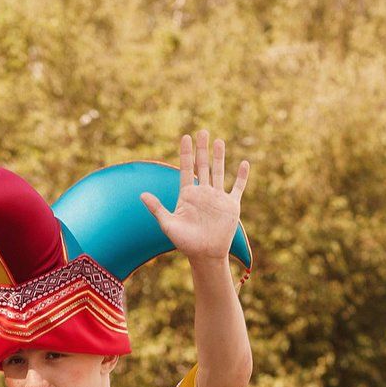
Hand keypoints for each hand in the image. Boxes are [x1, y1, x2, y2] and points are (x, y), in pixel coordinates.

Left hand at [139, 130, 249, 262]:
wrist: (204, 255)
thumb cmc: (184, 242)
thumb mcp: (168, 224)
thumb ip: (157, 209)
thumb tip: (142, 194)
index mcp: (187, 195)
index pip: (186, 169)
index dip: (186, 153)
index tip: (185, 137)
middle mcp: (202, 193)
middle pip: (202, 165)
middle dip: (202, 149)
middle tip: (202, 131)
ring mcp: (217, 197)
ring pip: (219, 171)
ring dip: (219, 156)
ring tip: (218, 140)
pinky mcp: (231, 205)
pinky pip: (237, 187)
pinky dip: (241, 176)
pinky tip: (244, 163)